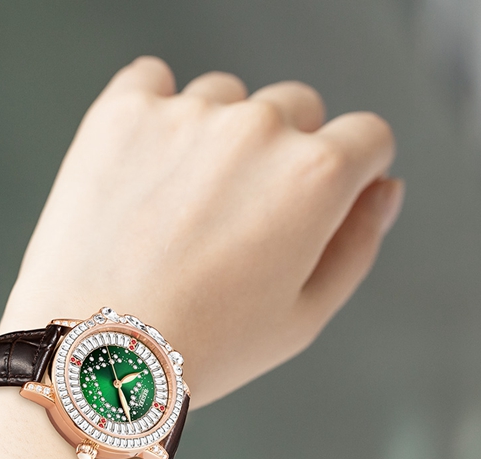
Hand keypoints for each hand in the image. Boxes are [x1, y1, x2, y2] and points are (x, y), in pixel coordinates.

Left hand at [0, 57, 401, 407]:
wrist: (96, 354)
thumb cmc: (200, 349)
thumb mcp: (302, 319)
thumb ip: (357, 244)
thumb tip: (383, 189)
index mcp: (315, 177)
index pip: (367, 136)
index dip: (349, 173)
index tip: (315, 202)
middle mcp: (256, 130)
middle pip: (297, 110)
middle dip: (282, 156)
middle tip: (234, 222)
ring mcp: (185, 115)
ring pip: (225, 99)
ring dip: (217, 137)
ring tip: (178, 211)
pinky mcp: (121, 113)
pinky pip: (153, 82)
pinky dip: (154, 112)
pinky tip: (144, 169)